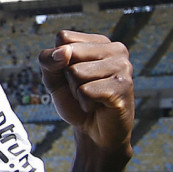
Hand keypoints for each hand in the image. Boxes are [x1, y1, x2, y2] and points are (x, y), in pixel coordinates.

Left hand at [38, 30, 133, 156]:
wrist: (95, 133)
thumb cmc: (75, 101)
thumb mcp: (53, 78)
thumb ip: (48, 60)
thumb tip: (64, 52)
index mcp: (99, 42)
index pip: (63, 38)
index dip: (58, 61)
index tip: (72, 76)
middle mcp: (116, 49)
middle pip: (69, 54)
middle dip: (67, 78)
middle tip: (82, 90)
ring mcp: (123, 67)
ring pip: (76, 72)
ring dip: (76, 92)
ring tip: (91, 98)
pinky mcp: (123, 87)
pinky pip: (85, 91)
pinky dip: (84, 103)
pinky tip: (98, 106)